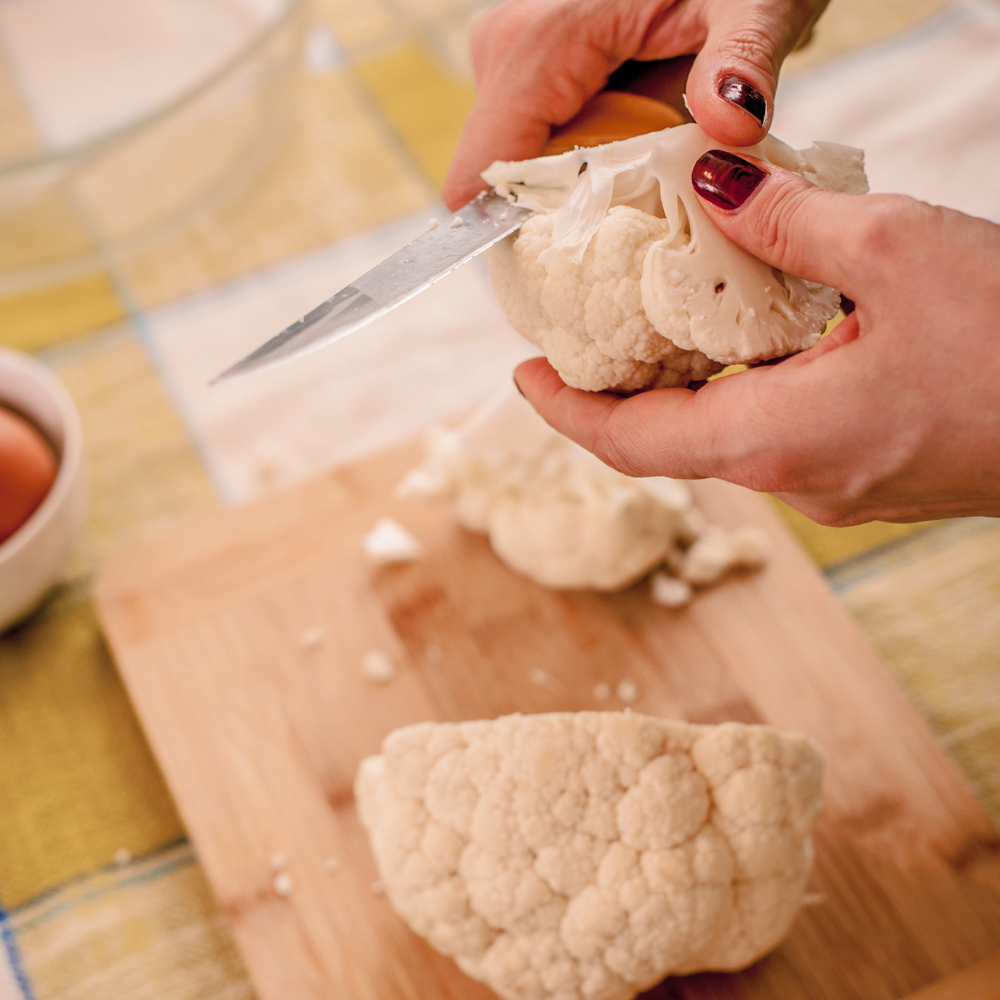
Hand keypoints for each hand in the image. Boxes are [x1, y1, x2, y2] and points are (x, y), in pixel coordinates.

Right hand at [443, 0, 827, 209]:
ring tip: (647, 185)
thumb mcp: (752, 5)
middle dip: (562, 218)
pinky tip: (634, 162)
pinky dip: (580, 169)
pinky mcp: (529, 71)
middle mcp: (504, 52)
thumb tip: (733, 123)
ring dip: (576, 193)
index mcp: (536, 44)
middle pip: (499, 183)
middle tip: (641, 221)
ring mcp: (512, 61)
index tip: (586, 267)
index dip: (520, 238)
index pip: (480, 177)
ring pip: (517, 169)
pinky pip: (535, 146)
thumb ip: (741, 62)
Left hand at [514, 153, 999, 524]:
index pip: (630, 444)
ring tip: (659, 321)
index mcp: (775, 440)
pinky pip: (775, 435)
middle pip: (669, 442)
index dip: (564, 412)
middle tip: (585, 332)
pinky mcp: (866, 475)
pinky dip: (743, 390)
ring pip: (723, 437)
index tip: (522, 377)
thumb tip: (714, 187)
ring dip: (684, 385)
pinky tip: (753, 338)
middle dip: (618, 391)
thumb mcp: (896, 250)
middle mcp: (791, 481)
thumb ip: (788, 220)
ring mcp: (830, 487)